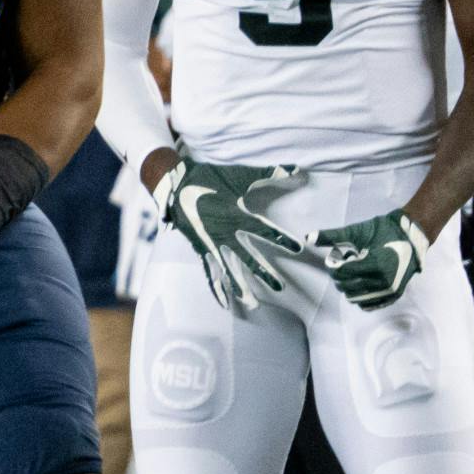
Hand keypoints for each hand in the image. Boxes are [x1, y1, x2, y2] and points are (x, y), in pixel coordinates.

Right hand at [153, 153, 303, 310]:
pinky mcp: (200, 249)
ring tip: (254, 304)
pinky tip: (224, 303)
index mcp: (236, 215)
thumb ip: (270, 173)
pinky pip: (209, 271)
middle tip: (279, 287)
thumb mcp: (239, 175)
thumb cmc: (209, 178)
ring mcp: (211, 244)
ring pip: (229, 270)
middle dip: (264, 272)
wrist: (175, 185)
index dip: (281, 239)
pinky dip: (216, 287)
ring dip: (241, 286)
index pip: (264, 230)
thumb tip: (299, 169)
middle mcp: (224, 234)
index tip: (298, 249)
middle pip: (248, 257)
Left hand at [312, 209, 429, 310]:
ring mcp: (389, 291)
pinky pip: (368, 304)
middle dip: (339, 273)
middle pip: (344, 286)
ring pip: (354, 297)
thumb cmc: (384, 231)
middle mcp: (383, 281)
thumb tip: (307, 237)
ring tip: (357, 269)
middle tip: (347, 259)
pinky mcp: (393, 296)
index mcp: (374, 264)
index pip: (340, 273)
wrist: (412, 235)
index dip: (333, 263)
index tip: (338, 253)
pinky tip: (362, 279)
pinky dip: (360, 295)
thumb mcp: (357, 231)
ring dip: (349, 285)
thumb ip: (331, 235)